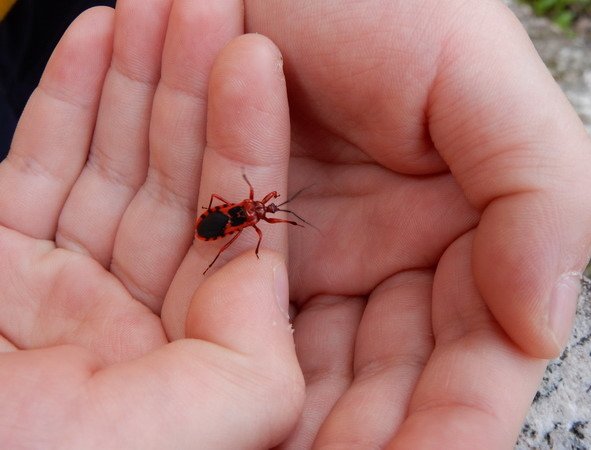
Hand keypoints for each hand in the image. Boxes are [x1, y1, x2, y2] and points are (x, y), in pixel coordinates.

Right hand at [0, 1, 303, 446]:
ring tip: (153, 7)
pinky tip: (94, 40)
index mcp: (196, 352)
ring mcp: (69, 286)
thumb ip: (257, 358)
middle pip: (178, 182)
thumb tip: (269, 281)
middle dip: (189, 89)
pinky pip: (43, 169)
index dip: (248, 137)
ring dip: (134, 80)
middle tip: (203, 5)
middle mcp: (139, 316)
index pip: (236, 225)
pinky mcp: (2, 263)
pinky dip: (68, 101)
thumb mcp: (200, 425)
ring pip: (115, 163)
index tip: (253, 55)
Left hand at [239, 1, 590, 447]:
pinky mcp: (251, 248)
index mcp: (467, 239)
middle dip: (364, 444)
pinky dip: (237, 373)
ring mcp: (317, 265)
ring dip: (296, 431)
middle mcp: (393, 266)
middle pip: (389, 391)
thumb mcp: (474, 78)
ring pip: (314, 376)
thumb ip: (539, 194)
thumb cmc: (379, 1)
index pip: (475, 364)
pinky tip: (219, 418)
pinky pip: (242, 327)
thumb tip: (543, 325)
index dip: (455, 428)